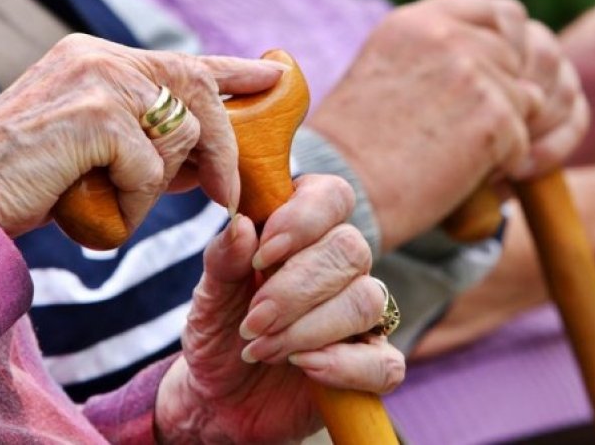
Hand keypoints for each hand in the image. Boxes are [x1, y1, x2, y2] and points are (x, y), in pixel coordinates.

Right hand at [0, 34, 282, 235]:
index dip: (236, 71)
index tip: (274, 74)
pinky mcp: (97, 115)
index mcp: (101, 60)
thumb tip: (216, 158)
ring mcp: (100, 81)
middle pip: (200, 93)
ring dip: (155, 186)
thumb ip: (156, 143)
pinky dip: (133, 200)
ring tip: (106, 196)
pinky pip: (153, 169)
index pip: (184, 61)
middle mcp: (102, 58)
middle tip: (225, 193)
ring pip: (181, 136)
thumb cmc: (35, 182)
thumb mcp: (106, 154)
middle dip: (223, 148)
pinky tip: (94, 202)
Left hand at [155, 174, 404, 442]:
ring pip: (368, 300)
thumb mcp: (208, 296)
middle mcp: (342, 265)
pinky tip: (306, 368)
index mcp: (306, 230)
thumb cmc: (219, 333)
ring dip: (310, 328)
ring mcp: (362, 315)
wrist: (218, 398)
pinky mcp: (372, 364)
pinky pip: (386, 362)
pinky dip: (345, 366)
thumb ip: (223, 260)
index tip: (262, 255)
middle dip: (296, 289)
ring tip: (263, 349)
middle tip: (253, 321)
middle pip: (351, 249)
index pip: (333, 196)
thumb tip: (241, 227)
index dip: (305, 219)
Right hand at [309, 0, 585, 249]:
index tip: (498, 82)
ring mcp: (473, 74)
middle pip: (517, 60)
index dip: (511, 50)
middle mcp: (448, 37)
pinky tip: (459, 176)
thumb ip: (437, 56)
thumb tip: (494, 64)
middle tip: (470, 135)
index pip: (502, 15)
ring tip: (455, 158)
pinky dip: (502, 165)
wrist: (341, 191)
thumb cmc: (356, 147)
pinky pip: (523, 141)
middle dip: (505, 98)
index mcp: (418, 22)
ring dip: (503, 133)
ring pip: (525, 102)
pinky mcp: (493, 117)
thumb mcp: (387, 74)